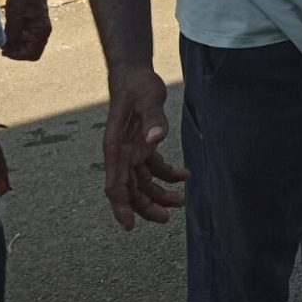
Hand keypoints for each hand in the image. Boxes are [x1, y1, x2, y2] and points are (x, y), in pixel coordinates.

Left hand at [1, 0, 49, 60]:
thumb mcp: (15, 17)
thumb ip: (12, 35)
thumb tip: (7, 48)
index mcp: (42, 31)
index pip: (32, 54)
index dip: (17, 55)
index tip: (4, 50)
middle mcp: (44, 31)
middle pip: (32, 52)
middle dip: (17, 51)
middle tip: (4, 45)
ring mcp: (41, 28)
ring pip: (29, 46)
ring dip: (17, 45)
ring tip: (6, 37)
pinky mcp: (36, 24)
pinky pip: (29, 38)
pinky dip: (19, 39)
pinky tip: (10, 31)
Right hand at [103, 65, 187, 230]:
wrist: (134, 75)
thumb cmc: (138, 87)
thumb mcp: (148, 100)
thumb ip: (153, 119)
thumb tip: (157, 140)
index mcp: (116, 149)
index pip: (115, 185)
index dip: (122, 207)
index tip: (129, 226)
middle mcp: (121, 154)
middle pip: (131, 189)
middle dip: (146, 207)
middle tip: (167, 218)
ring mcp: (131, 152)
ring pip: (143, 182)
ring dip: (159, 193)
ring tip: (181, 202)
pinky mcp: (143, 145)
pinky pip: (153, 168)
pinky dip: (168, 175)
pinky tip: (185, 176)